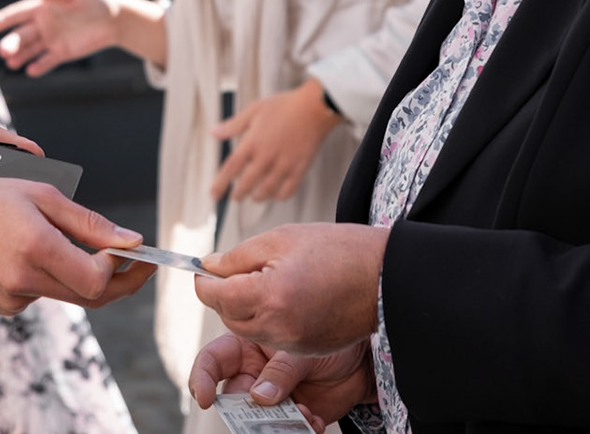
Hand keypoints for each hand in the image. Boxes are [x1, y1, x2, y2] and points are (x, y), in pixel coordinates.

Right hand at [0, 0, 122, 75]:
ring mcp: (51, 40)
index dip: (2, 19)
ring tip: (11, 63)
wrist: (114, 19)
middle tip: (3, 51)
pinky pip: (47, 61)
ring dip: (20, 56)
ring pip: (30, 50)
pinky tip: (30, 71)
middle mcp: (42, 24)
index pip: (17, 14)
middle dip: (11, 43)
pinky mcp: (62, 53)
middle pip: (21, 35)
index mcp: (42, 7)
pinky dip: (39, 66)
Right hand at [0, 174, 155, 313]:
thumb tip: (130, 240)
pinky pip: (42, 293)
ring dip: (78, 273)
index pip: (97, 280)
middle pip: (91, 297)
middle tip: (138, 264)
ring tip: (61, 239)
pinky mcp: (4, 306)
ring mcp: (12, 298)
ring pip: (66, 294)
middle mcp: (24, 280)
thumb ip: (87, 222)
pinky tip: (27, 251)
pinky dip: (49, 276)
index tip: (129, 250)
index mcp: (36, 248)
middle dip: (120, 281)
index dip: (120, 268)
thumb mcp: (39, 194)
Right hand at [189, 335, 374, 431]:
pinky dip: (300, 431)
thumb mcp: (302, 349)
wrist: (361, 358)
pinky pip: (287, 432)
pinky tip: (313, 420)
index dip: (201, 378)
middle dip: (247, 411)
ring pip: (258, 422)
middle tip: (267, 410)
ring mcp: (273, 399)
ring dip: (276, 425)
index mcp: (247, 350)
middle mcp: (255, 376)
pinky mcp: (293, 417)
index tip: (204, 398)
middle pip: (234, 399)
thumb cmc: (327, 337)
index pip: (213, 361)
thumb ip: (280, 371)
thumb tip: (259, 397)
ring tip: (302, 413)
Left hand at [196, 223, 387, 355]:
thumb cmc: (337, 250)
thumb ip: (238, 256)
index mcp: (269, 296)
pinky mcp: (306, 349)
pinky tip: (284, 296)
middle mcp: (279, 327)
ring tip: (267, 279)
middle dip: (224, 294)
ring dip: (245, 308)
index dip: (205, 280)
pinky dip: (267, 319)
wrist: (384, 276)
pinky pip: (271, 338)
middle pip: (228, 316)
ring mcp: (294, 343)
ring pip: (247, 329)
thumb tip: (209, 267)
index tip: (204, 268)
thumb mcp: (281, 240)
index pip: (215, 296)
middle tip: (238, 269)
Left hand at [210, 79, 343, 202]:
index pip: (231, 168)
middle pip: (247, 184)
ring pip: (267, 191)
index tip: (213, 195)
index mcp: (252, 142)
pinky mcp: (300, 169)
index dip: (220, 184)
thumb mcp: (254, 110)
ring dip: (257, 196)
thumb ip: (233, 125)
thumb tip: (213, 132)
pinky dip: (279, 196)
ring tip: (254, 196)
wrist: (314, 107)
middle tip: (235, 197)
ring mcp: (284, 165)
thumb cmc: (283, 106)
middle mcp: (266, 157)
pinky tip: (275, 194)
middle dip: (238, 194)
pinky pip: (288, 191)